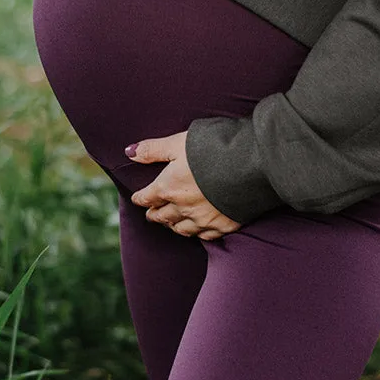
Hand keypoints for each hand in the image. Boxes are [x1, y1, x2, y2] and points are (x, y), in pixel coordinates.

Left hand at [126, 130, 241, 240]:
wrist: (251, 165)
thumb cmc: (212, 149)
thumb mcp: (178, 143)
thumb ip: (153, 149)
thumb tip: (128, 152)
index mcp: (168, 188)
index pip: (146, 197)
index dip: (140, 197)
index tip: (138, 198)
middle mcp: (182, 208)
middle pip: (161, 216)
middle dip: (154, 213)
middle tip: (152, 213)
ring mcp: (203, 220)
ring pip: (182, 229)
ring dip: (173, 225)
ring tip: (171, 222)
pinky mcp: (224, 225)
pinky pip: (205, 236)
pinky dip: (199, 233)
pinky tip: (199, 230)